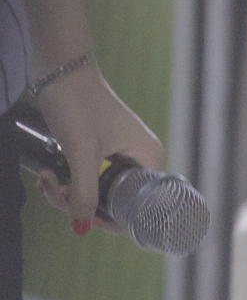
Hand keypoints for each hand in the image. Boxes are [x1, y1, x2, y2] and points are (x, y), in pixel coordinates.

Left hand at [34, 66, 162, 233]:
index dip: (107, 218)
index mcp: (147, 157)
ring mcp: (115, 153)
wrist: (60, 70)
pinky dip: (63, 181)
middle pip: (110, 201)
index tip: (80, 216)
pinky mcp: (96, 149)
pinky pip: (83, 178)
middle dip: (77, 202)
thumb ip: (84, 194)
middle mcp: (136, 157)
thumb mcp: (81, 153)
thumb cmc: (79, 105)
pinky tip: (46, 174)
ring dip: (64, 192)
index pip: (135, 207)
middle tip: (56, 190)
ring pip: (91, 192)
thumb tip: (81, 229)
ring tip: (46, 178)